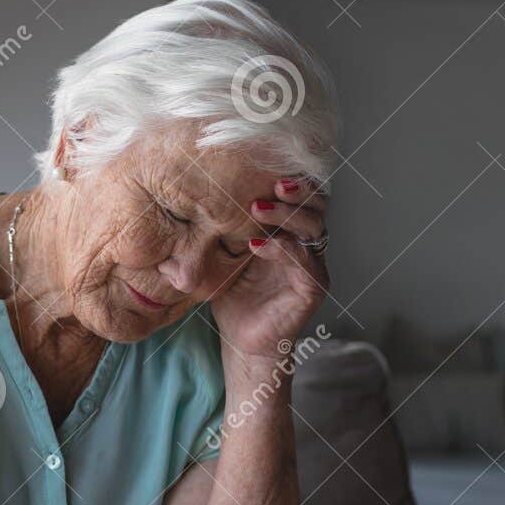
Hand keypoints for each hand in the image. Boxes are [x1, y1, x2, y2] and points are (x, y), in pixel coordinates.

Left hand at [210, 176, 329, 361]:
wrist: (241, 339)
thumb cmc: (232, 294)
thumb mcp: (223, 252)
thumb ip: (220, 224)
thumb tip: (187, 189)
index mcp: (289, 230)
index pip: (301, 194)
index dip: (290, 177)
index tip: (263, 165)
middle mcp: (306, 243)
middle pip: (317, 204)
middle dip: (297, 189)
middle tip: (271, 183)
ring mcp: (312, 266)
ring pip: (314, 228)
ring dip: (287, 214)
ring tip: (257, 208)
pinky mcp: (312, 289)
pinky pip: (305, 262)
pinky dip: (282, 249)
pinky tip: (256, 245)